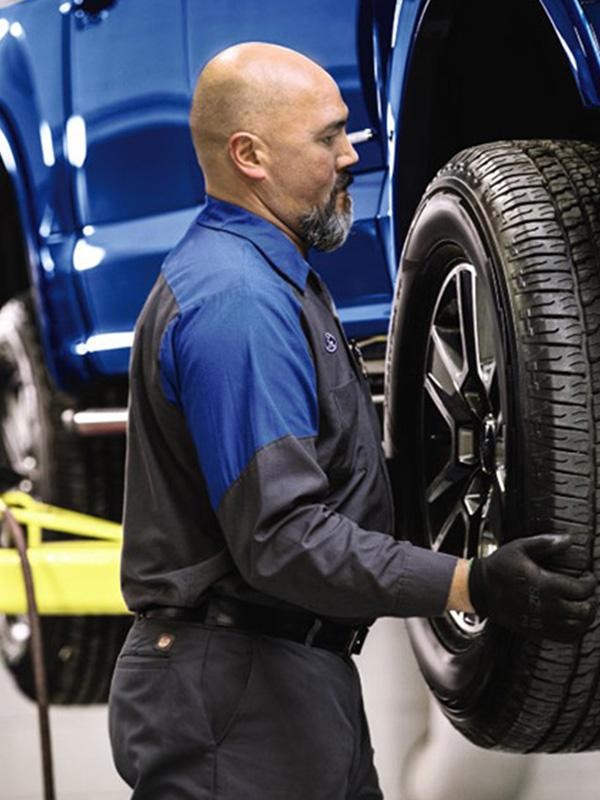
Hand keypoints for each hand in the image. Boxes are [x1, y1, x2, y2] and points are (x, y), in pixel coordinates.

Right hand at [468, 534, 597, 641]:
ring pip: (577, 627)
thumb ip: (545, 543)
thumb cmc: (499, 567)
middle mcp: (546, 606)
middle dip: (591, 600)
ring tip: (584, 606)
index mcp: (544, 584)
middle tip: (588, 592)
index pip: (580, 589)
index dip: (590, 583)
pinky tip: (574, 620)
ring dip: (586, 617)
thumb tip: (568, 540)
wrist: (480, 589)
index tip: (589, 577)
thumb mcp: (519, 547)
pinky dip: (576, 630)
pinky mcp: (536, 631)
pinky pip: (565, 637)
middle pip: (583, 611)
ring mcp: (541, 621)